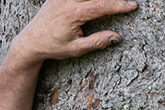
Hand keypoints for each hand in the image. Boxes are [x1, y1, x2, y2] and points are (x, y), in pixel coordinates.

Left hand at [8, 0, 138, 63]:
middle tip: (128, 1)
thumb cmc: (53, 46)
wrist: (31, 41)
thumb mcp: (76, 49)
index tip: (133, 6)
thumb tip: (117, 37)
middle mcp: (67, 0)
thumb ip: (97, 42)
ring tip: (115, 2)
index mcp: (73, 14)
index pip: (101, 5)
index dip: (119, 5)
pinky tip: (99, 1)